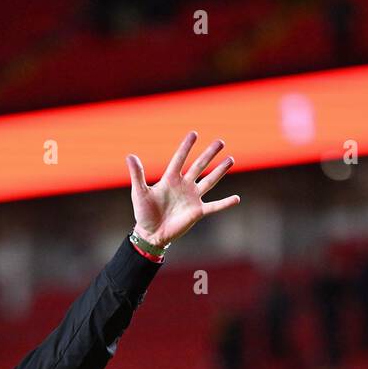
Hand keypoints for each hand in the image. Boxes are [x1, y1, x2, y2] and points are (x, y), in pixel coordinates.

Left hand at [126, 131, 239, 247]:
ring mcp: (192, 198)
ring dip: (220, 170)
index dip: (186, 147)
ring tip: (231, 159)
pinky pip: (214, 206)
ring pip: (209, 181)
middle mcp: (184, 186)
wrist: (151, 234)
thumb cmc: (144, 213)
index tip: (194, 134)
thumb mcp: (139, 192)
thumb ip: (137, 174)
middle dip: (209, 154)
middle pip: (199, 166)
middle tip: (220, 142)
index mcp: (170, 179)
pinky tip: (237, 198)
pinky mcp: (197, 212)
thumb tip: (130, 156)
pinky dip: (225, 203)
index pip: (180, 159)